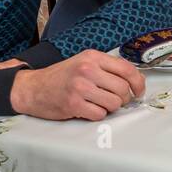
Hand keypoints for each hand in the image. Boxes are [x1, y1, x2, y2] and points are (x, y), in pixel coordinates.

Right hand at [9, 49, 145, 121]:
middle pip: (123, 88)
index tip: (139, 91)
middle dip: (124, 99)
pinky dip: (97, 115)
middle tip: (116, 101)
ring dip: (110, 107)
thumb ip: (107, 68)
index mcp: (93, 57)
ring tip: (99, 104)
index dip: (138, 83)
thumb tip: (134, 81)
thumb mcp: (84, 62)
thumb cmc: (61, 76)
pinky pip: (99, 114)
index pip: (127, 69)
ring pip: (114, 103)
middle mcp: (87, 70)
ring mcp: (80, 87)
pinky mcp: (73, 104)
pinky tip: (88, 109)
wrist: (33, 88)